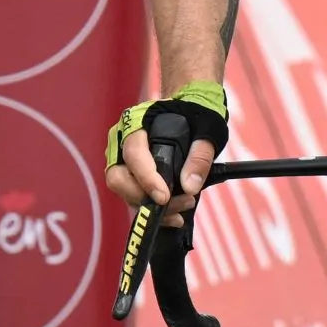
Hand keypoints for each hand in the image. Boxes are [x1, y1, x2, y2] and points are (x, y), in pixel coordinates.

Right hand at [102, 85, 226, 222]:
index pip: (134, 153)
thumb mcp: (207, 128)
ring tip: (183, 207)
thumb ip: (200, 156)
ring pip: (124, 191)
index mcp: (136, 122)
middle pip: (118, 178)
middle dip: (143, 197)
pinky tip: (174, 215)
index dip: (146, 178)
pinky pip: (133, 196)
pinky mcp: (129, 175)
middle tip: (173, 204)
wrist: (190, 110)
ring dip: (150, 206)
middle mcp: (121, 141)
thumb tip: (190, 187)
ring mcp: (122, 159)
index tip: (164, 197)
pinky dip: (151, 208)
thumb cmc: (195, 113)